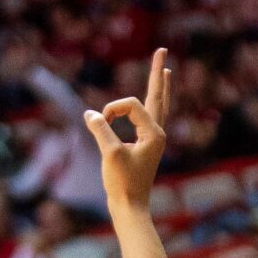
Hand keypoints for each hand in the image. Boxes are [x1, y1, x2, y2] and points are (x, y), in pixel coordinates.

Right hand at [85, 48, 170, 214]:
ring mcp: (154, 140)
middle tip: (163, 50)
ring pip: (158, 106)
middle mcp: (158, 133)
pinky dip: (150, 105)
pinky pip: (150, 118)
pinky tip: (153, 100)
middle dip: (157, 73)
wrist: (130, 208)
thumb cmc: (122, 183)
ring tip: (166, 70)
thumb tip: (91, 114)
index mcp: (154, 133)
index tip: (101, 122)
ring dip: (159, 87)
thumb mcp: (110, 154)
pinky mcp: (146, 146)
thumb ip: (101, 130)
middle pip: (158, 96)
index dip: (113, 109)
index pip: (132, 104)